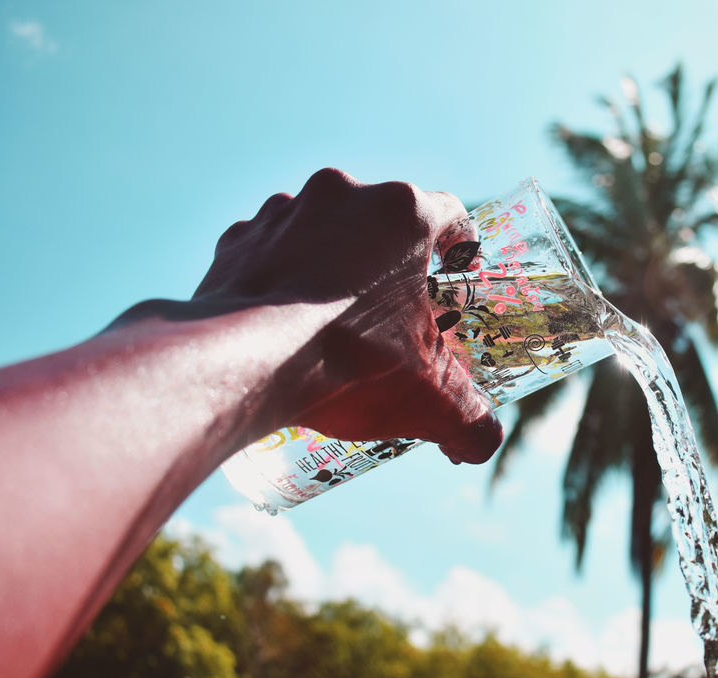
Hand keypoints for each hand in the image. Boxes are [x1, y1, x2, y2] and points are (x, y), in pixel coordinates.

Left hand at [193, 168, 501, 462]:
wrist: (243, 367)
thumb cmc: (349, 366)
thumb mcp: (433, 403)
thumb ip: (473, 423)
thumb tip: (480, 442)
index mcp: (403, 213)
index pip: (451, 216)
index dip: (460, 253)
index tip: (454, 285)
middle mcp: (343, 194)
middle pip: (383, 227)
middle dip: (392, 269)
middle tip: (395, 318)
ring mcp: (284, 212)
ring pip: (324, 235)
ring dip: (334, 270)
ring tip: (335, 327)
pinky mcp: (238, 240)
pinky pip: (271, 254)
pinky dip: (282, 282)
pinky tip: (285, 328)